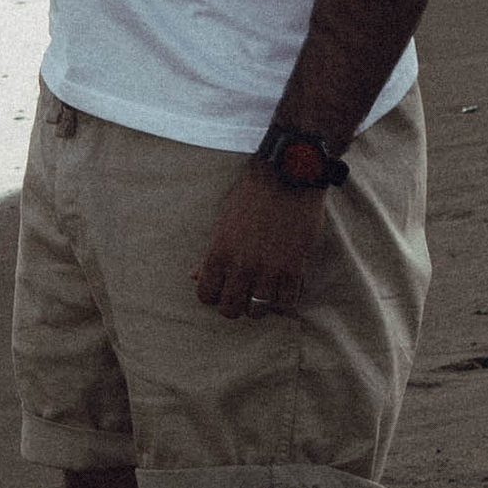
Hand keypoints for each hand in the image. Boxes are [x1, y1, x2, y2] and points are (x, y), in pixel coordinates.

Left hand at [195, 167, 328, 320]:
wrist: (288, 175)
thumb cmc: (252, 193)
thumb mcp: (222, 219)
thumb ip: (208, 252)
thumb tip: (193, 275)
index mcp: (218, 252)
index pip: (205, 295)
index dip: (213, 295)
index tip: (222, 289)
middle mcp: (240, 265)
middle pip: (230, 309)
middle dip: (234, 306)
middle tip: (243, 295)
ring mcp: (268, 269)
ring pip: (257, 311)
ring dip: (259, 305)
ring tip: (263, 292)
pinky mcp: (294, 269)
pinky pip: (286, 303)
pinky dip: (283, 300)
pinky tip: (282, 288)